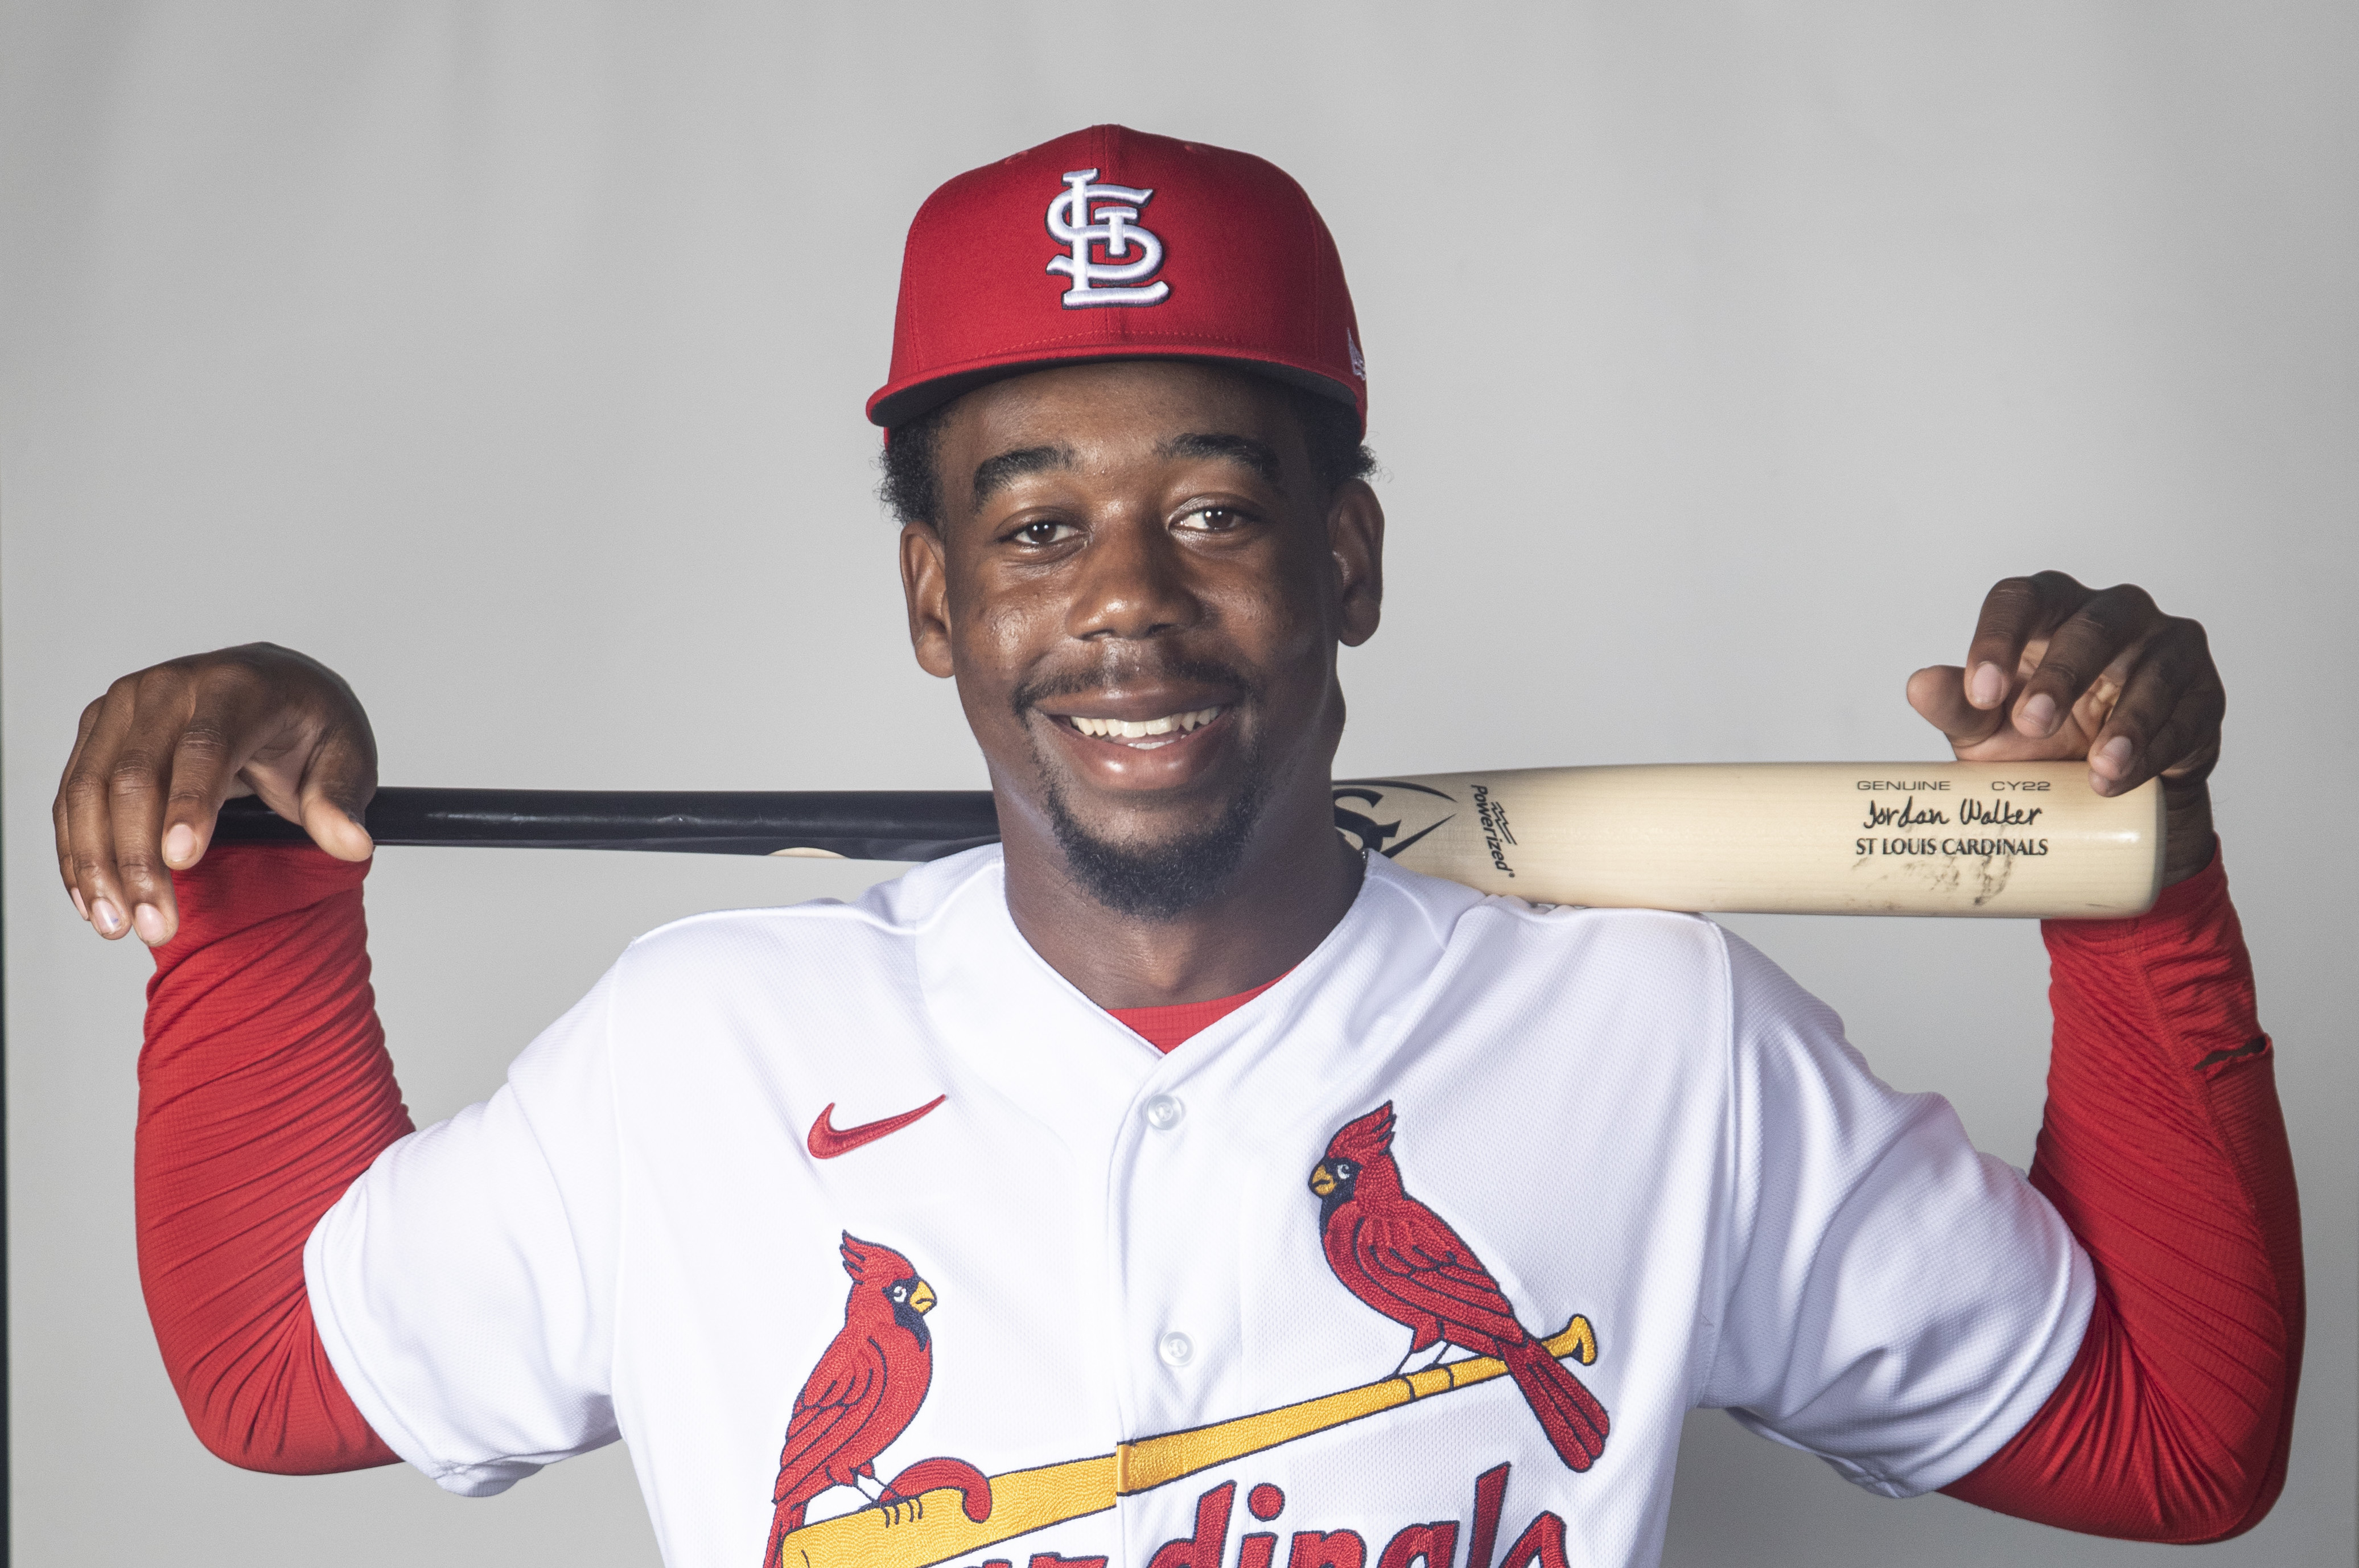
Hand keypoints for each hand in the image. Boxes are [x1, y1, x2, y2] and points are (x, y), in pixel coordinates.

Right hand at [53, 644, 375, 944]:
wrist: (274, 689)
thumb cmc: (309, 725)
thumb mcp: (346, 756)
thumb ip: (340, 800)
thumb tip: (351, 844)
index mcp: (238, 686)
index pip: (206, 745)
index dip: (190, 803)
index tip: (182, 861)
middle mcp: (172, 686)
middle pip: (136, 775)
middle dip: (139, 858)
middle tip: (154, 925)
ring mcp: (126, 705)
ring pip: (90, 789)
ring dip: (96, 864)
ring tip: (117, 925)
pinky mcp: (99, 729)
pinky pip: (72, 795)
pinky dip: (77, 850)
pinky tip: (92, 899)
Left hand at [1906, 572, 2221, 885]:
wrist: (2101, 786)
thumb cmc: (2038, 738)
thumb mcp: (1986, 730)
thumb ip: (1955, 707)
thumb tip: (1918, 686)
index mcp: (2049, 610)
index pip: (2020, 599)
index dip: (1997, 638)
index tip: (1979, 692)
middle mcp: (2111, 613)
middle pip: (2091, 625)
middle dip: (2062, 675)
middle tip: (2031, 724)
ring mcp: (2166, 646)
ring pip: (2153, 668)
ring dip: (2125, 721)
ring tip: (2096, 766)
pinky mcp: (2204, 691)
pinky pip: (2187, 712)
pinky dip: (2156, 747)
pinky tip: (2123, 774)